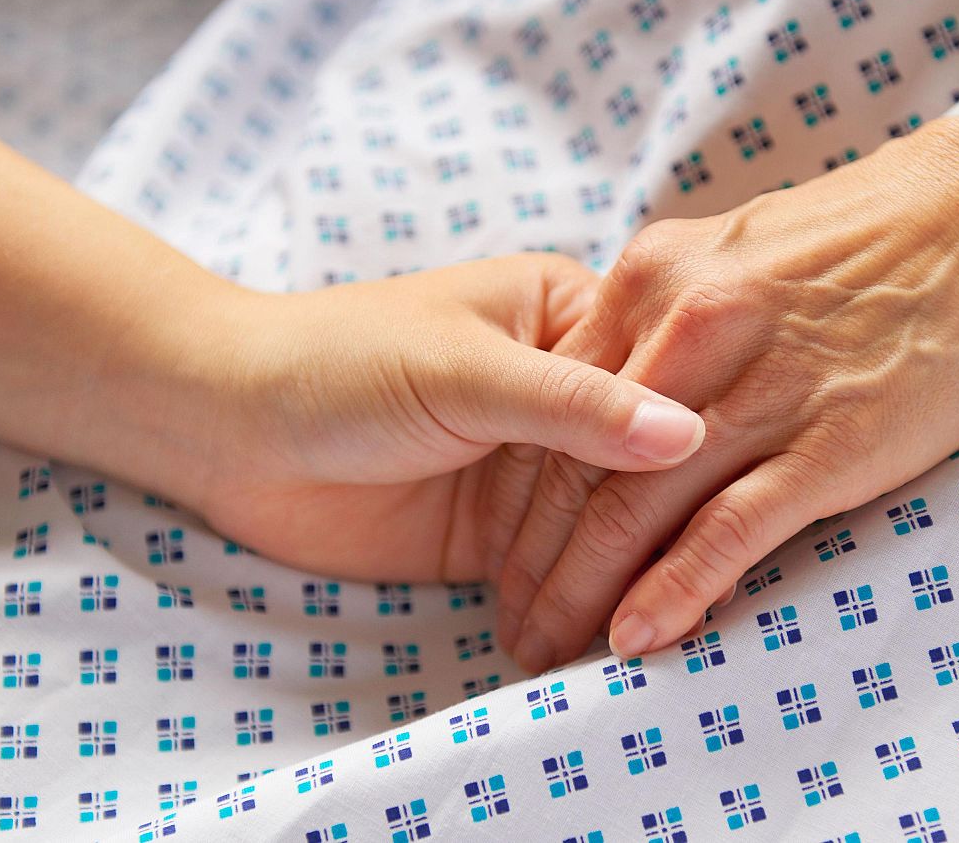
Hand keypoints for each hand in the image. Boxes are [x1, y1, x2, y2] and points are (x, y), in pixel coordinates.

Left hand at [133, 253, 704, 581]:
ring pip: (605, 526)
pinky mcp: (498, 534)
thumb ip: (573, 405)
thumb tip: (688, 436)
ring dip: (614, 580)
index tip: (731, 503)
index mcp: (569, 316)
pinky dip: (576, 606)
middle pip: (637, 466)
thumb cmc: (341, 364)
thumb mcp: (464, 374)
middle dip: (647, 531)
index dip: (687, 446)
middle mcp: (563, 391)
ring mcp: (533, 466)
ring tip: (647, 635)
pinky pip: (557, 572)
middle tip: (686, 594)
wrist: (227, 430)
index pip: (656, 384)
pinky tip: (603, 643)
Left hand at [493, 118, 958, 671]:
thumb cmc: (863, 241)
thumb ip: (663, 321)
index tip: (498, 561)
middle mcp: (686, 328)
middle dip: (533, 565)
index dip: (513, 500)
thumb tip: (614, 401)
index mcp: (652, 279)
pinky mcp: (830, 439)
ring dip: (584, 593)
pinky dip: (675, 588)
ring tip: (552, 653)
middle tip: (513, 631)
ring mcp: (758, 385)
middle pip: (577, 468)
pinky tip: (637, 637)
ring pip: (635, 506)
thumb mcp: (732, 252)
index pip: (552, 411)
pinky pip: (730, 526)